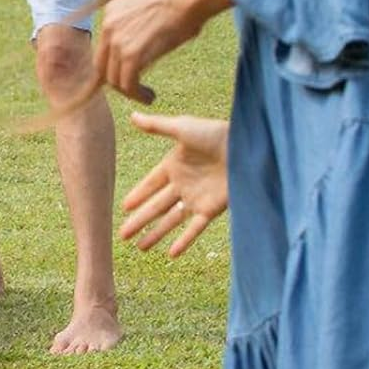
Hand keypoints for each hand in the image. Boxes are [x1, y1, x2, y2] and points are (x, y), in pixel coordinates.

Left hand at [94, 0, 193, 101]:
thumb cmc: (182, 2)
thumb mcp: (149, 12)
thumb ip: (136, 30)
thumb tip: (142, 50)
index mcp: (111, 12)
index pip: (102, 48)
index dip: (111, 66)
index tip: (124, 77)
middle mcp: (108, 25)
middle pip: (102, 66)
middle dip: (117, 82)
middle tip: (135, 89)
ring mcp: (117, 40)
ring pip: (113, 78)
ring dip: (130, 92)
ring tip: (146, 96)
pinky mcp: (131, 53)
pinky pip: (127, 83)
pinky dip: (138, 94)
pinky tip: (150, 96)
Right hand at [119, 112, 228, 256]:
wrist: (246, 146)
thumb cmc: (215, 133)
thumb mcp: (182, 128)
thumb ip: (157, 126)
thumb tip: (131, 115)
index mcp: (173, 165)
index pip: (150, 184)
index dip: (137, 196)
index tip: (123, 208)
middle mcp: (183, 184)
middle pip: (156, 206)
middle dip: (139, 221)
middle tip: (122, 235)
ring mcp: (196, 198)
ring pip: (171, 220)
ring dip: (156, 233)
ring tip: (140, 247)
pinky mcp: (211, 209)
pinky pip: (194, 228)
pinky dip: (184, 240)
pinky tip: (171, 253)